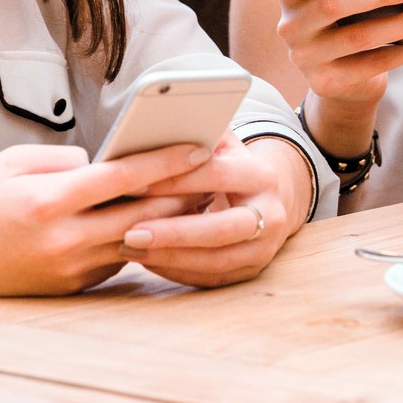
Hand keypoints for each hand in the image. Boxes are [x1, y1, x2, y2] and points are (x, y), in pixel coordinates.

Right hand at [0, 142, 201, 298]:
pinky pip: (117, 260)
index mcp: (50, 201)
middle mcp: (65, 239)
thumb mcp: (11, 164)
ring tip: (203, 195)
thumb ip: (63, 158)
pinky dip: (142, 239)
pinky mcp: (71, 288)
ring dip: (172, 219)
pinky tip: (164, 222)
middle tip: (219, 169)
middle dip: (185, 190)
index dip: (166, 160)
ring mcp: (70, 268)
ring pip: (137, 240)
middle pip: (143, 213)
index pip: (124, 178)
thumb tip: (103, 162)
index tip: (200, 145)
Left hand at [118, 132, 313, 287]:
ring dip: (169, 257)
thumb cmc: (232, 167)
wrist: (274, 198)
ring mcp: (265, 248)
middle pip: (220, 229)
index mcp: (263, 176)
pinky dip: (176, 271)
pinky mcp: (252, 272)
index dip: (174, 180)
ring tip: (128, 248)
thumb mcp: (224, 145)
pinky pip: (210, 278)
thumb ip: (198, 136)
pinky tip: (147, 260)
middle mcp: (273, 214)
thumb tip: (154, 124)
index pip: (216, 176)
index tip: (132, 183)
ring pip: (215, 261)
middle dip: (173, 233)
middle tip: (129, 233)